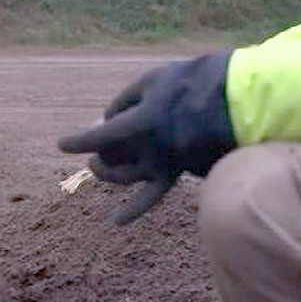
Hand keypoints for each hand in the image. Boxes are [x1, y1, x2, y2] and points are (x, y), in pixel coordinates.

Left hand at [58, 51, 235, 224]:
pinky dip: (134, 209)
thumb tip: (106, 120)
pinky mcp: (175, 171)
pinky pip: (152, 196)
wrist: (238, 101)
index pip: (99, 136)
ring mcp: (162, 163)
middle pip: (110, 157)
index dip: (78, 141)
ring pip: (124, 177)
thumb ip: (124, 101)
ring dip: (108, 174)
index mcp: (141, 122)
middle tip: (97, 145)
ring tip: (99, 168)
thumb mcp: (153, 80)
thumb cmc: (193, 82)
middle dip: (99, 151)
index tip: (62, 144)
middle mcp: (149, 148)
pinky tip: (116, 221)